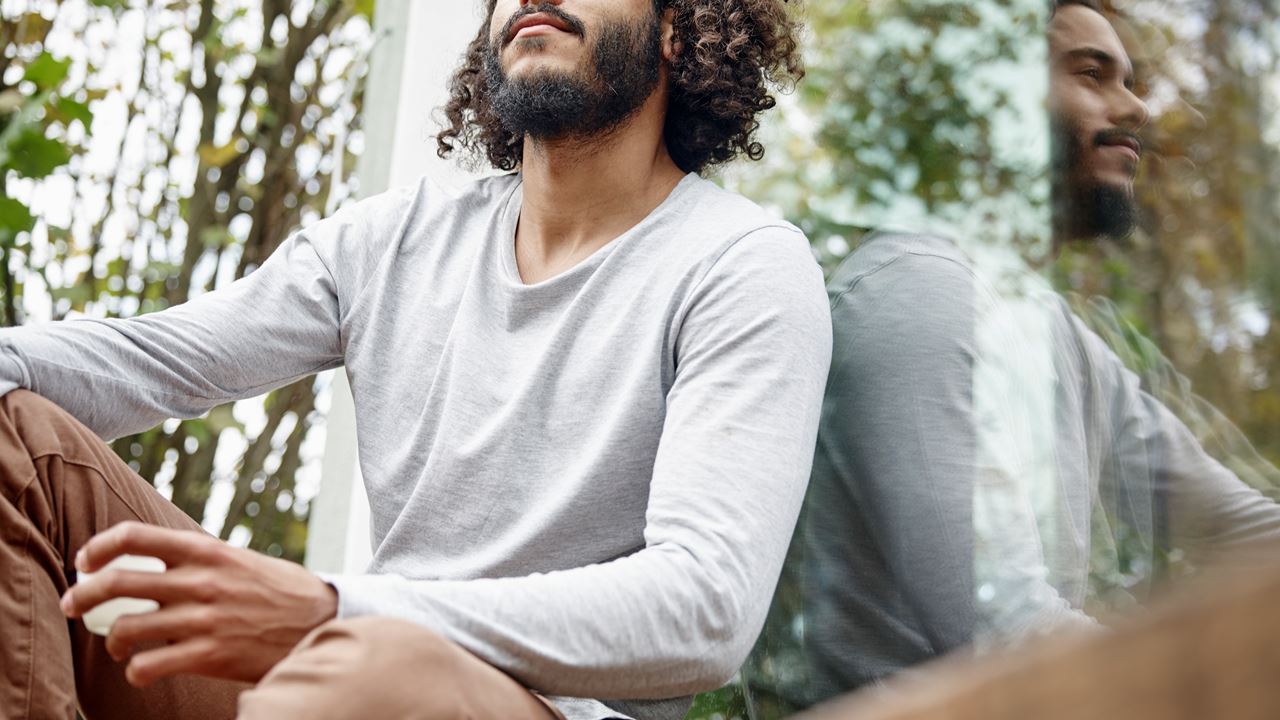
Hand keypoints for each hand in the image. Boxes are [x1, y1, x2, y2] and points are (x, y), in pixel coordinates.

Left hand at [60, 522, 337, 686]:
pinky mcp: (209, 655)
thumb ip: (199, 560)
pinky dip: (135, 671)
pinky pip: (148, 665)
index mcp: (207, 551)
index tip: (86, 563)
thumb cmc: (279, 592)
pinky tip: (142, 670)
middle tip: (73, 606)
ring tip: (117, 645)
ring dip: (111, 639)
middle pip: (116, 582)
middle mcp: (201, 581)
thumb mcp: (239, 561)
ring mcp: (203, 619)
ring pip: (125, 628)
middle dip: (81, 596)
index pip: (134, 537)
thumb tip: (152, 561)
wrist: (322, 622)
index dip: (98, 548)